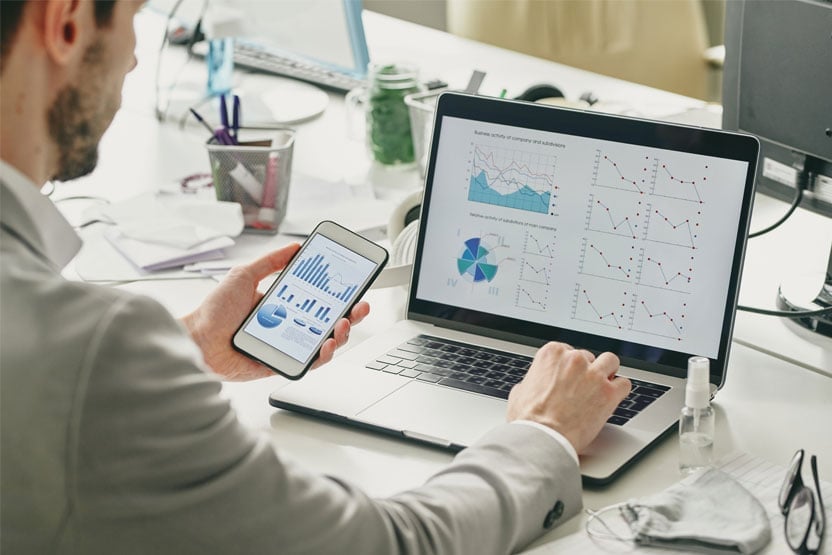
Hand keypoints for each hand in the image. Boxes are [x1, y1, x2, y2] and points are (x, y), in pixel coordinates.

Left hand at [181, 244, 370, 380]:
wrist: (197, 340)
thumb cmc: (214, 311)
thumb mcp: (244, 275)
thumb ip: (270, 262)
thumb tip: (293, 247)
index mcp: (283, 305)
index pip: (317, 299)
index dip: (337, 294)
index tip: (352, 284)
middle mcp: (288, 325)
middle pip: (328, 321)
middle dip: (350, 314)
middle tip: (359, 306)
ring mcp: (286, 345)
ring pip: (324, 343)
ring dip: (341, 334)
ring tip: (344, 324)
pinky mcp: (281, 363)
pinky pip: (308, 362)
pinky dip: (322, 355)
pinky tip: (327, 344)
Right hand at [506, 342, 629, 453]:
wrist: (542, 438)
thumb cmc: (529, 420)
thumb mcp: (520, 392)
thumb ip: (532, 382)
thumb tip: (533, 386)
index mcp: (552, 354)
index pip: (568, 350)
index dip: (569, 367)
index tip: (570, 376)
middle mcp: (574, 359)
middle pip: (589, 356)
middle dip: (587, 371)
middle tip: (583, 387)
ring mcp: (593, 374)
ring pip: (611, 361)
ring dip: (608, 372)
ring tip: (603, 386)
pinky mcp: (609, 393)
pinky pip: (624, 384)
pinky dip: (620, 391)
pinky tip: (613, 399)